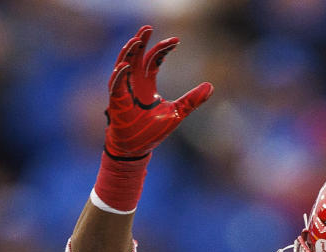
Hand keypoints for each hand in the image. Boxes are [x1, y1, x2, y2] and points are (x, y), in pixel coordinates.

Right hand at [104, 26, 212, 159]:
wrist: (137, 149)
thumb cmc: (152, 131)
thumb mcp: (177, 112)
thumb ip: (192, 100)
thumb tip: (210, 86)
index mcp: (147, 83)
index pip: (154, 59)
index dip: (163, 49)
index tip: (176, 41)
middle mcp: (134, 82)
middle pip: (136, 55)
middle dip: (141, 40)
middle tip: (148, 28)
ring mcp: (123, 90)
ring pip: (123, 64)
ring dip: (128, 52)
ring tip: (137, 40)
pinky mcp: (116, 101)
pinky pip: (115, 85)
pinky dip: (119, 76)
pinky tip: (125, 66)